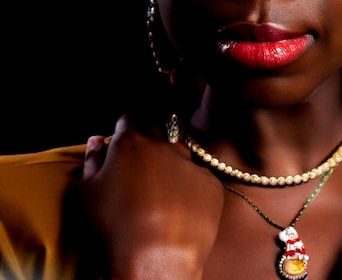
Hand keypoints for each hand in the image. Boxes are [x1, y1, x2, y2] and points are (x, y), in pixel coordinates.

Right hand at [80, 114, 223, 279]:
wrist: (155, 261)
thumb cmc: (114, 228)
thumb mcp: (88, 193)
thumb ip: (92, 160)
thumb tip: (97, 141)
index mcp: (132, 142)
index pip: (128, 122)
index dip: (123, 133)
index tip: (121, 149)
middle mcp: (165, 145)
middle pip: (155, 137)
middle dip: (147, 150)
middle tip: (138, 179)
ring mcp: (191, 163)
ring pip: (178, 158)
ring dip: (169, 169)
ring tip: (159, 200)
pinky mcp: (210, 184)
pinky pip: (198, 180)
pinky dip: (189, 191)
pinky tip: (178, 212)